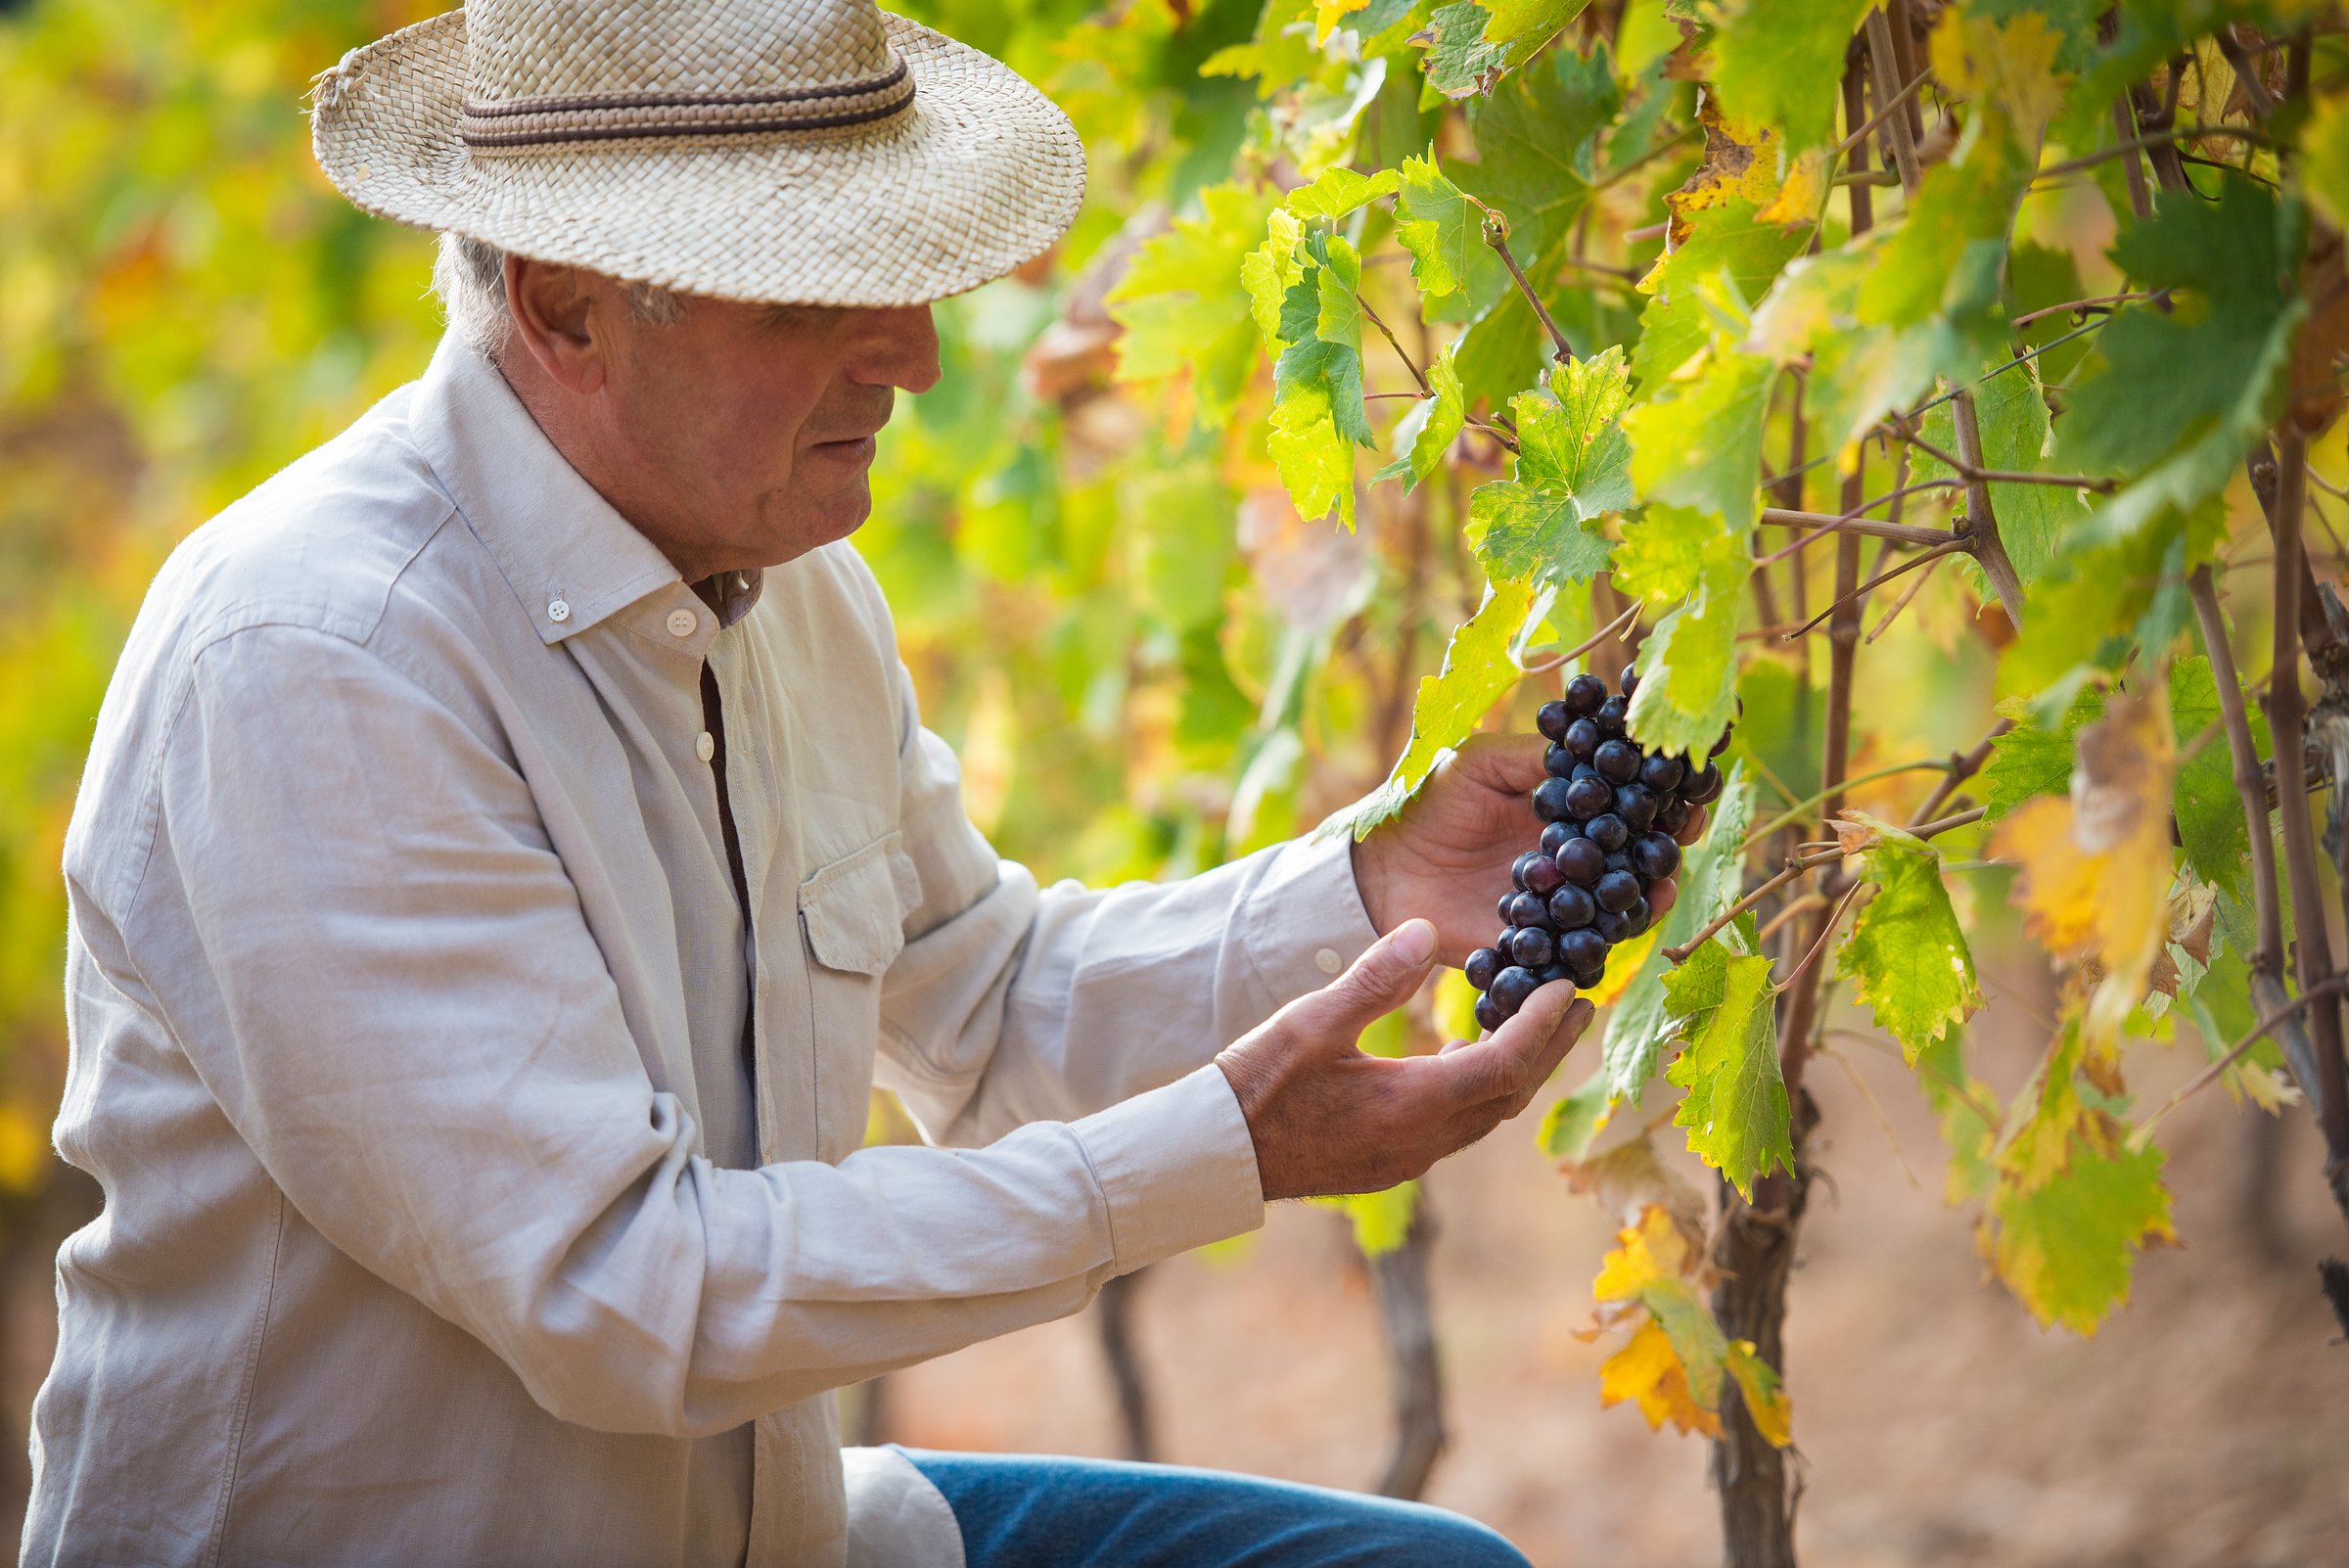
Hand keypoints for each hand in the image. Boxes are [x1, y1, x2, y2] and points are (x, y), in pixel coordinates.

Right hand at [1215, 918, 1594, 1200]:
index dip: (1541, 1027)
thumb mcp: (1311, 1021)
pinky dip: (1478, 1088)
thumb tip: (1427, 929)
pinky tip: (1463, 1058)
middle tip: (1579, 1005)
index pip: (1503, 1064)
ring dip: (1516, 1070)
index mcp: (1412, 1106)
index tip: (1567, 989)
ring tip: (1533, 1026)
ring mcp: (1407, 1159)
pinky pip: (1457, 1126)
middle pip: (1509, 1095)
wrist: (1216, 1154)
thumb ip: (1375, 978)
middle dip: (1548, 1050)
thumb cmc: (1257, 1084)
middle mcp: (1422, 1142)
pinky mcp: (1389, 1162)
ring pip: (1486, 1115)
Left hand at [1348, 733, 1709, 966]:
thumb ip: (1534, 759)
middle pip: (1636, 857)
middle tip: (1684, 833)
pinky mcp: (1533, 946)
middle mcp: (1569, 861)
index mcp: (1564, 812)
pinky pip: (1574, 953)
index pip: (1626, 803)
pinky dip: (1596, 946)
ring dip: (1643, 898)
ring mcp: (1556, 906)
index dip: (1660, 794)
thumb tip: (1598, 747)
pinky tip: (1612, 932)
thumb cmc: (1425, 802)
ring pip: (1616, 907)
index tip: (1686, 785)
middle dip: (1666, 846)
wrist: (1373, 868)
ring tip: (1657, 889)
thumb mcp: (1479, 762)